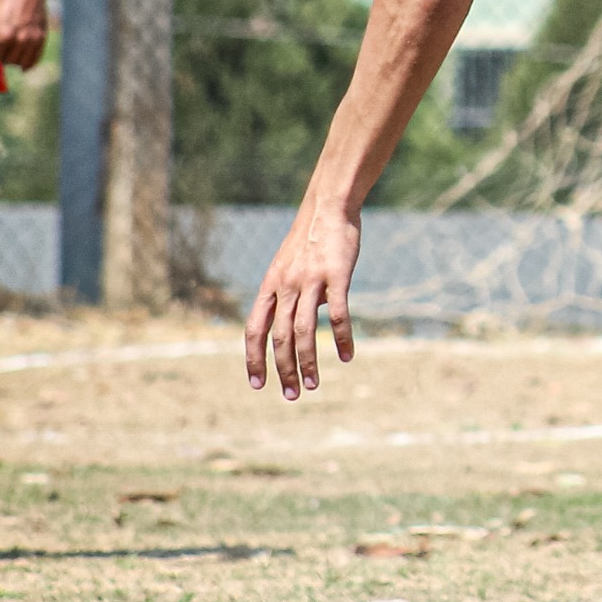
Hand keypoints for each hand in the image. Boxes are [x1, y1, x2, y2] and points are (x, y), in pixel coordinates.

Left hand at [0, 0, 48, 69]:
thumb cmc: (6, 1)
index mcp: (5, 34)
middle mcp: (20, 39)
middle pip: (7, 60)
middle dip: (1, 55)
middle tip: (1, 44)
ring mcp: (33, 39)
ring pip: (22, 62)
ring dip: (14, 58)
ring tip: (12, 49)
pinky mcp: (42, 37)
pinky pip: (35, 58)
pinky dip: (29, 63)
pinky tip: (24, 64)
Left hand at [246, 205, 360, 399]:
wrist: (328, 207)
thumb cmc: (309, 239)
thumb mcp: (286, 266)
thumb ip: (286, 295)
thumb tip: (297, 325)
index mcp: (270, 286)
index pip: (254, 330)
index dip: (253, 359)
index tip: (257, 384)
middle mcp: (285, 286)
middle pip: (279, 337)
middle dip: (283, 370)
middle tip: (291, 395)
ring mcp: (311, 281)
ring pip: (304, 331)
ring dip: (307, 362)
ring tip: (312, 386)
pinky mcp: (337, 276)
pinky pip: (339, 314)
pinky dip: (342, 339)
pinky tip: (348, 356)